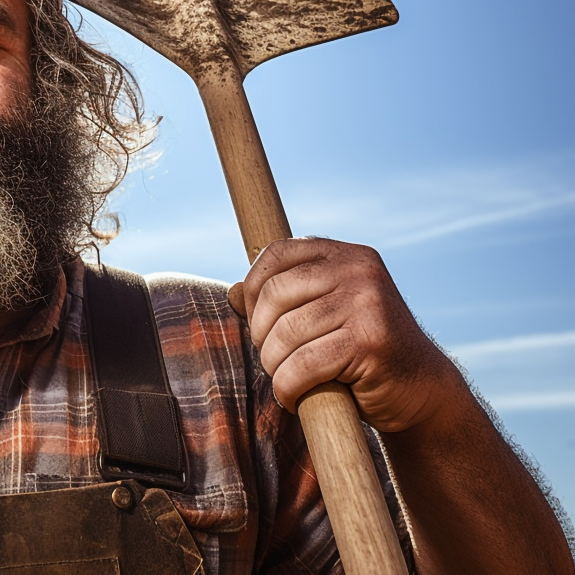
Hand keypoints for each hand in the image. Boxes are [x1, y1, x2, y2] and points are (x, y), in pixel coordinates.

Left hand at [229, 238, 459, 432]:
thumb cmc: (361, 352)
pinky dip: (288, 388)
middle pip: (274, 294)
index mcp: (346, 255)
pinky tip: (295, 398)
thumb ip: (284, 299)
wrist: (421, 391)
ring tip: (286, 381)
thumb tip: (231, 292)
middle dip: (261, 334)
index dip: (253, 289)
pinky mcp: (370, 342)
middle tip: (273, 359)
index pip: (276, 254)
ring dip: (274, 367)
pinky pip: (303, 365)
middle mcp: (359, 271)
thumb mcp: (324, 313)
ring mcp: (367, 303)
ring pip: (285, 333)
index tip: (259, 323)